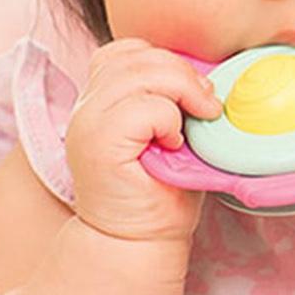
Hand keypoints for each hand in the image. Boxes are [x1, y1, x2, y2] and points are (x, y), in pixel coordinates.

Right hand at [66, 37, 224, 251]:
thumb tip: (209, 73)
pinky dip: (169, 120)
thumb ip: (173, 98)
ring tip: (196, 122)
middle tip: (208, 106)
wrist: (138, 243)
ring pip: (141, 74)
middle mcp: (85, 107)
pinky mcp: (98, 145)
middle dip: (183, 73)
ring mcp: (87, 124)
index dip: (164, 62)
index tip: (193, 94)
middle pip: (136, 55)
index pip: (125, 50)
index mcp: (98, 100)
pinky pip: (144, 108)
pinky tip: (173, 145)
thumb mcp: (170, 133)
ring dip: (181, 92)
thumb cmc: (160, 193)